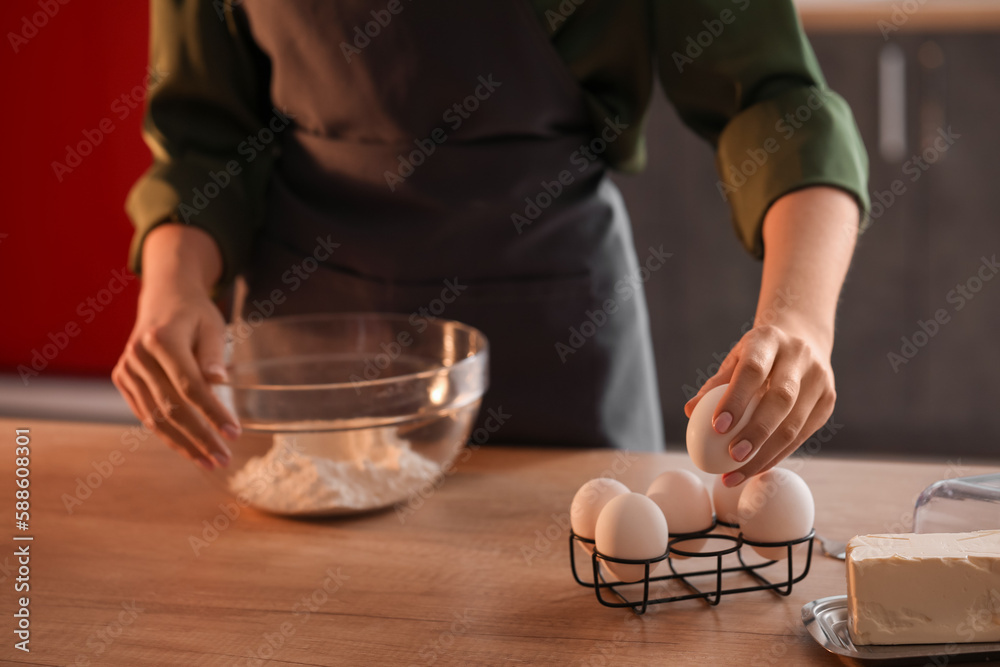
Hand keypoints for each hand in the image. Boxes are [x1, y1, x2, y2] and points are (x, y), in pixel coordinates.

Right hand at [112, 224, 238, 468]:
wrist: (164, 298)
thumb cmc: (195, 314)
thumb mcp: (213, 326)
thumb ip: (213, 355)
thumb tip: (219, 382)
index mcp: (162, 339)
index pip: (190, 386)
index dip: (212, 412)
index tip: (235, 433)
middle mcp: (138, 356)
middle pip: (171, 407)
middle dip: (200, 437)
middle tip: (224, 458)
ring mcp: (126, 369)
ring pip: (155, 417)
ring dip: (184, 444)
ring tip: (210, 462)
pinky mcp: (123, 380)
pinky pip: (146, 414)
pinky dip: (168, 435)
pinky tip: (190, 449)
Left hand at [683, 323, 835, 486]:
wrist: (802, 340)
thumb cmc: (758, 356)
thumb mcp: (735, 360)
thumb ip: (714, 385)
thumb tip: (690, 411)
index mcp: (769, 340)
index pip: (753, 370)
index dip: (735, 399)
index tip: (717, 427)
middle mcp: (799, 356)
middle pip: (781, 399)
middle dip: (756, 432)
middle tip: (732, 457)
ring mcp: (819, 379)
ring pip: (795, 424)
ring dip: (765, 455)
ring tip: (736, 475)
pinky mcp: (828, 401)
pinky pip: (802, 435)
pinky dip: (777, 455)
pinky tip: (755, 469)